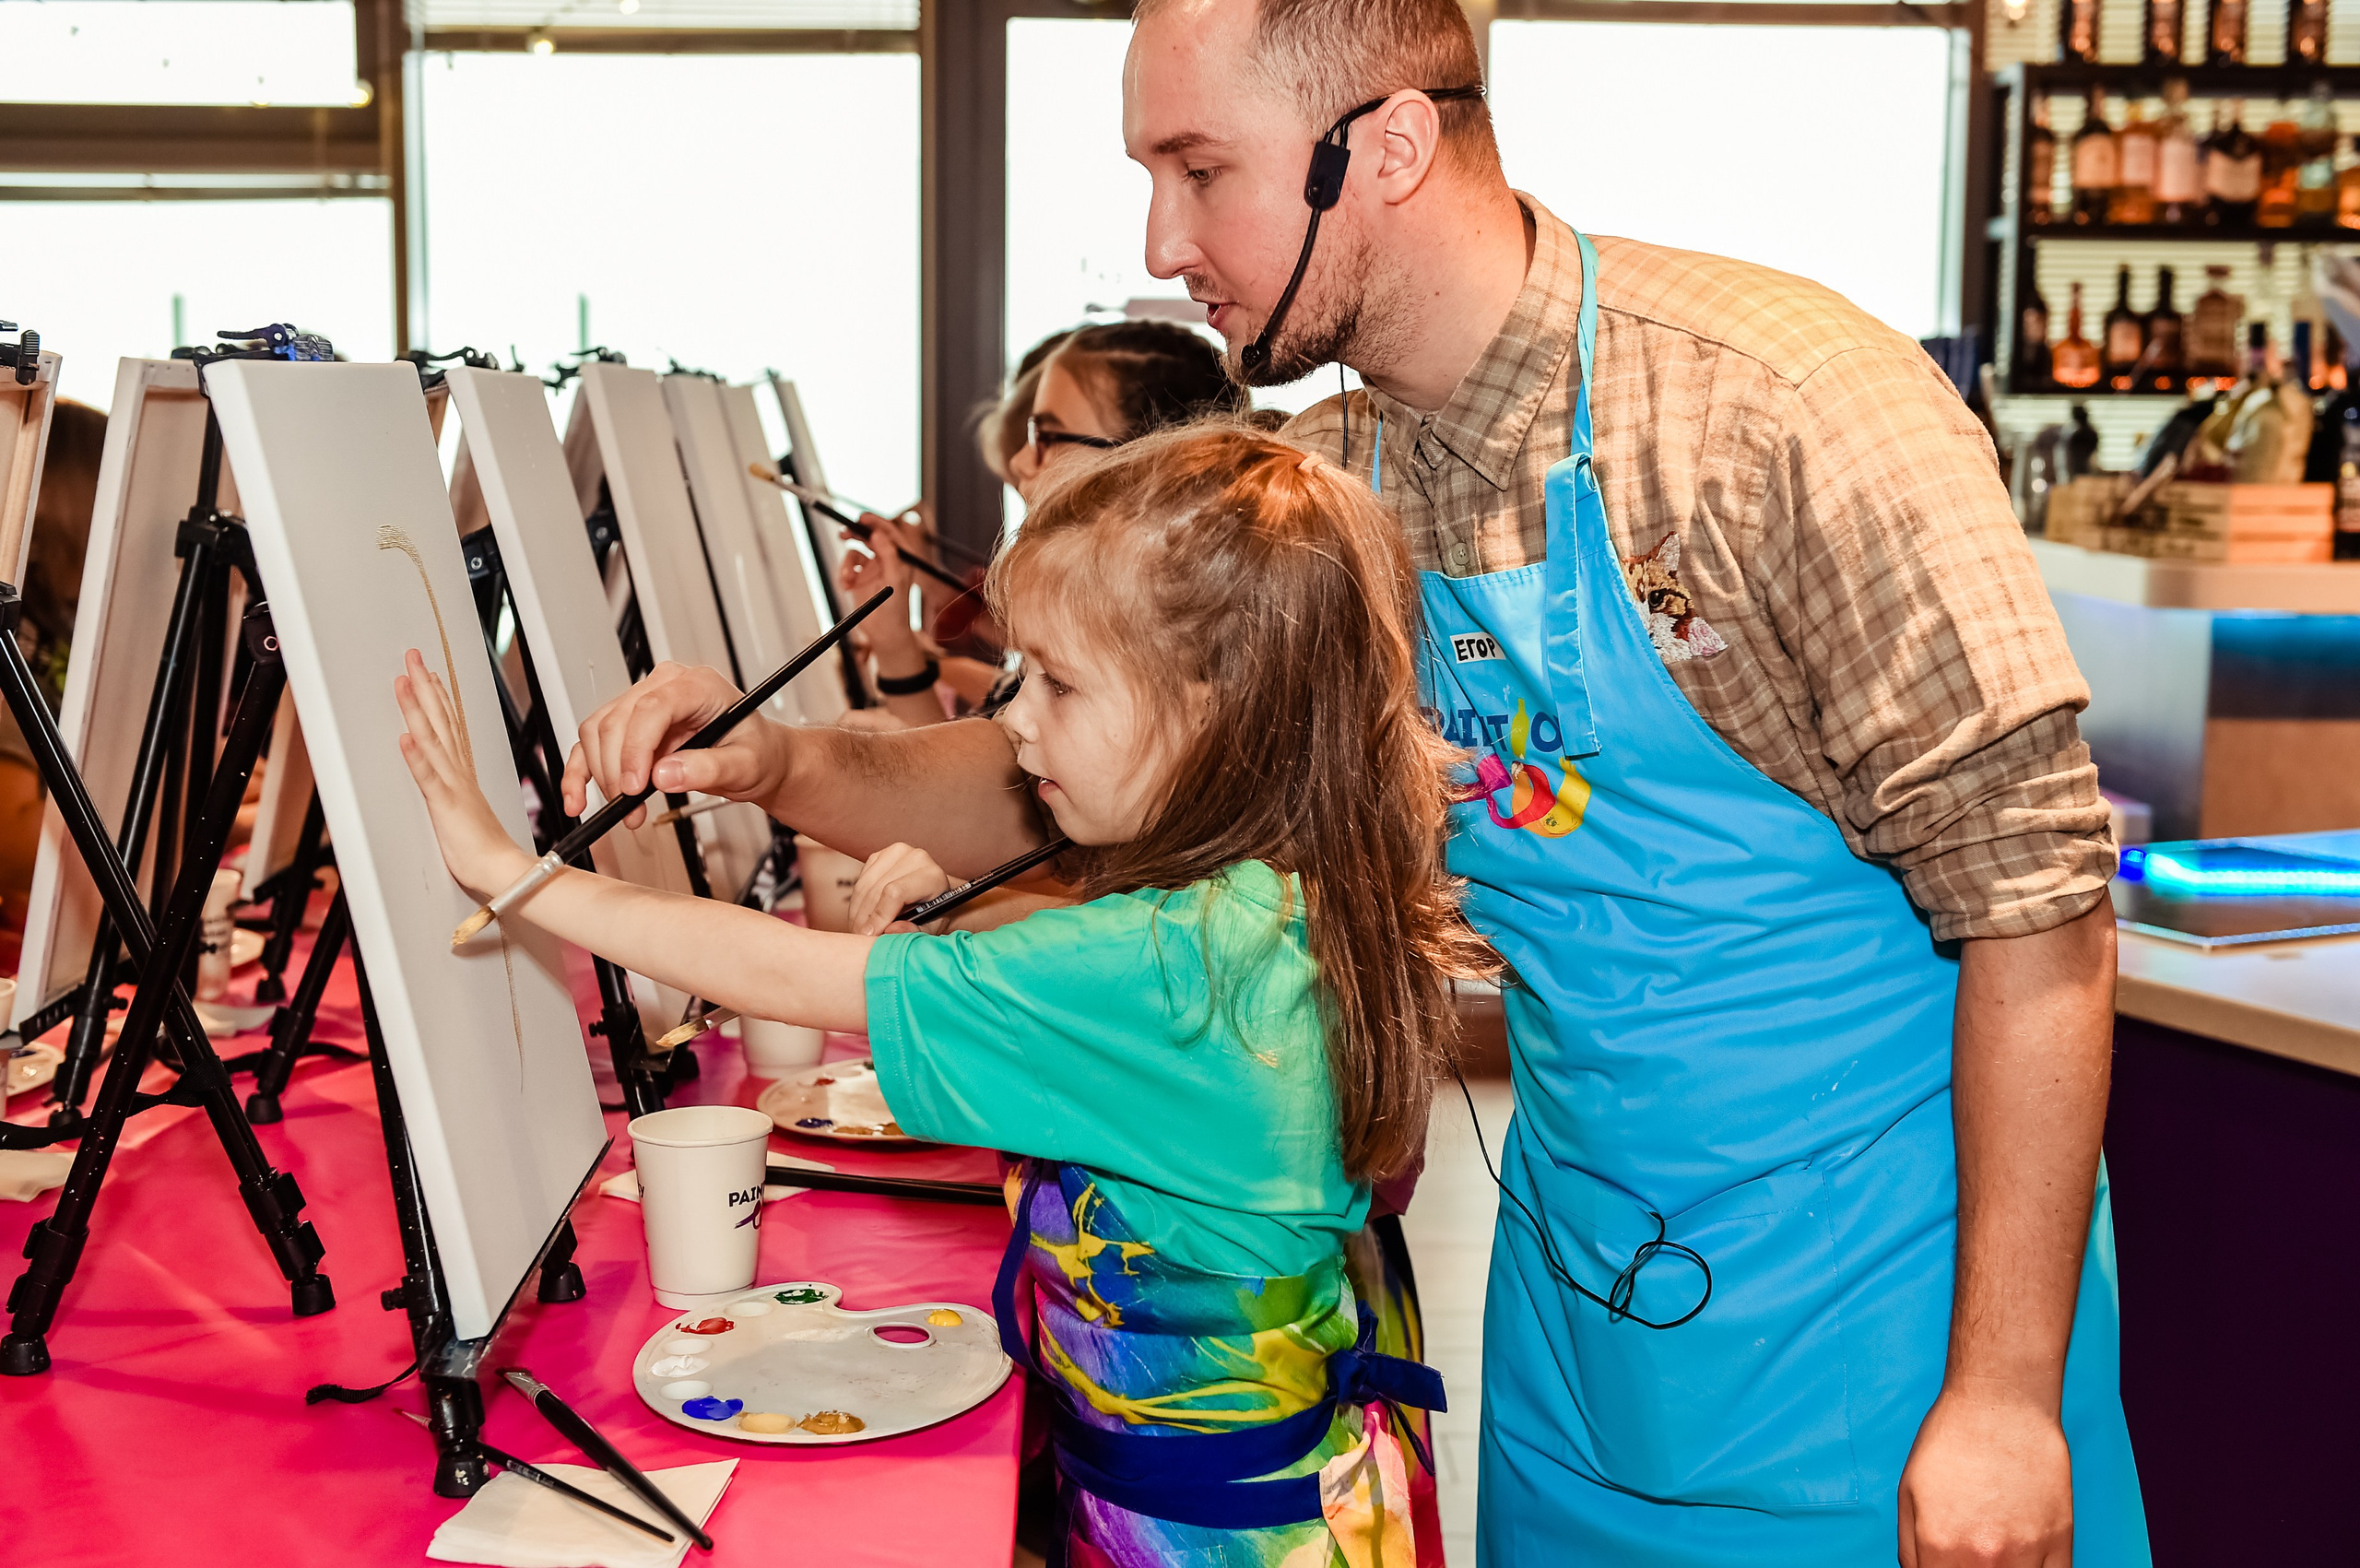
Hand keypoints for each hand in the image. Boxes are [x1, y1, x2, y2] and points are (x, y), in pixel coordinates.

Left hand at [394, 649, 532, 899]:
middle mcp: (458, 773)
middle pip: (440, 720)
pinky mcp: (445, 806)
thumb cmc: (483, 849)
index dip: (437, 696)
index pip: (448, 725)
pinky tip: (406, 737)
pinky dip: (417, 757)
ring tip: (405, 682)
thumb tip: (444, 774)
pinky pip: (428, 778)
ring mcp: (452, 786)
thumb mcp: (463, 812)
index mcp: (461, 773)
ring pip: (433, 739)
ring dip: (418, 709)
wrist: (502, 872)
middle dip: (425, 686)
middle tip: (413, 657)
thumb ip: (453, 789)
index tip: (428, 671)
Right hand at [562, 661, 788, 826]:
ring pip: (598, 732)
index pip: (651, 708)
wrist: (758, 758)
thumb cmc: (757, 752)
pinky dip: (579, 773)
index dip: (636, 748)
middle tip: (629, 806)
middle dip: (616, 769)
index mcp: (697, 686)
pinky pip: (590, 745)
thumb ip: (709, 768)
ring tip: (624, 810)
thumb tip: (665, 774)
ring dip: (600, 775)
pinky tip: (577, 799)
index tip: (634, 786)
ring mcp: (642, 704)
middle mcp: (665, 687)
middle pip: (618, 720)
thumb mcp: (746, 764)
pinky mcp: (628, 727)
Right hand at [838, 510, 925, 665]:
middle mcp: (887, 559)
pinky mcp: (859, 578)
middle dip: (855, 533)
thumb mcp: (894, 581)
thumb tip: (878, 534)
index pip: (888, 531)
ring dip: (846, 564)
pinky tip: (846, 587)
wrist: (883, 633)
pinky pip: (846, 567)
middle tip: (843, 533)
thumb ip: (889, 555)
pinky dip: (843, 574)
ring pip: (853, 552)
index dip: (875, 522)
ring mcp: (872, 568)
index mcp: (901, 556)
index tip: (862, 518)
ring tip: (846, 580)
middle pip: (868, 535)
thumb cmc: (895, 608)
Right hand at [849, 842, 951, 934]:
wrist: (935, 895)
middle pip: (876, 891)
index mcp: (932, 875)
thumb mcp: (931, 929)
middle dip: (865, 919)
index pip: (895, 893)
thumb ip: (914, 932)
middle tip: (861, 938)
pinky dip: (857, 902)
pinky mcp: (880, 855)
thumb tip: (890, 930)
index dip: (879, 916)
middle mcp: (915, 858)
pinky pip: (860, 882)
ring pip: (864, 887)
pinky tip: (863, 915)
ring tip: (860, 929)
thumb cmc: (935, 914)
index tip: (869, 935)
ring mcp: (896, 853)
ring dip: (857, 912)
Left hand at [1897, 1388, 2073, 1566]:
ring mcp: (2025, 1553)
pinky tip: (2023, 1558)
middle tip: (1971, 1549)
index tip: (1946, 1562)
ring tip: (1994, 1547)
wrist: (2002, 1404)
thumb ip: (1911, 1548)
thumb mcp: (1909, 1492)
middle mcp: (1984, 1558)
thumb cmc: (1951, 1441)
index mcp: (1940, 1547)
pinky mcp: (2059, 1541)